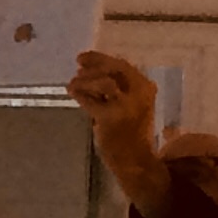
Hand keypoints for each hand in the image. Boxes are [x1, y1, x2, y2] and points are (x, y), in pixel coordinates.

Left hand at [69, 48, 169, 216]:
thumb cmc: (129, 132)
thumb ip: (117, 87)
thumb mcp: (130, 104)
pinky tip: (73, 93)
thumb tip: (90, 70)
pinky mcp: (112, 118)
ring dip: (85, 80)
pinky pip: (91, 101)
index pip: (123, 65)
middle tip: (77, 66)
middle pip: (114, 68)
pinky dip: (80, 95)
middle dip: (93, 64)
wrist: (135, 160)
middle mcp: (140, 93)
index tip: (85, 57)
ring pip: (104, 82)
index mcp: (145, 87)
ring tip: (73, 83)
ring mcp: (127, 105)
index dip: (101, 58)